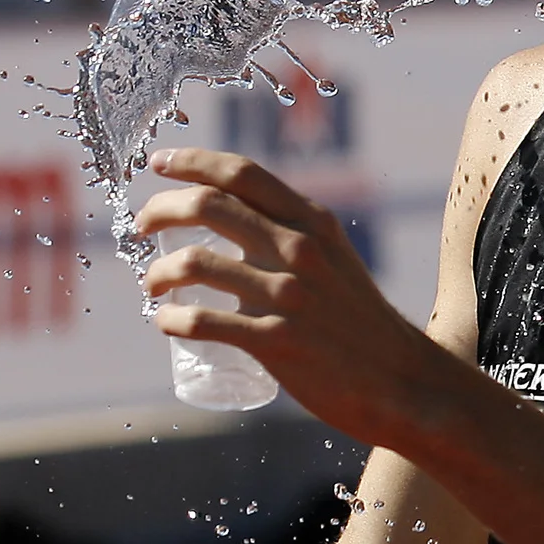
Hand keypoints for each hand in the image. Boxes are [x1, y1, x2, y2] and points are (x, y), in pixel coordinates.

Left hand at [132, 149, 441, 439]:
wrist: (402, 382)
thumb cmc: (361, 323)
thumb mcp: (336, 260)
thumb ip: (295, 239)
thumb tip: (237, 225)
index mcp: (313, 222)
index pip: (242, 173)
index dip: (192, 161)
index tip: (158, 163)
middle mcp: (299, 249)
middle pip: (208, 206)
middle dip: (159, 210)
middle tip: (140, 228)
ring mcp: (287, 295)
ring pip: (195, 264)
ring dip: (158, 272)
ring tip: (151, 285)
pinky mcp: (277, 342)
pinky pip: (203, 322)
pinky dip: (172, 320)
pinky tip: (166, 322)